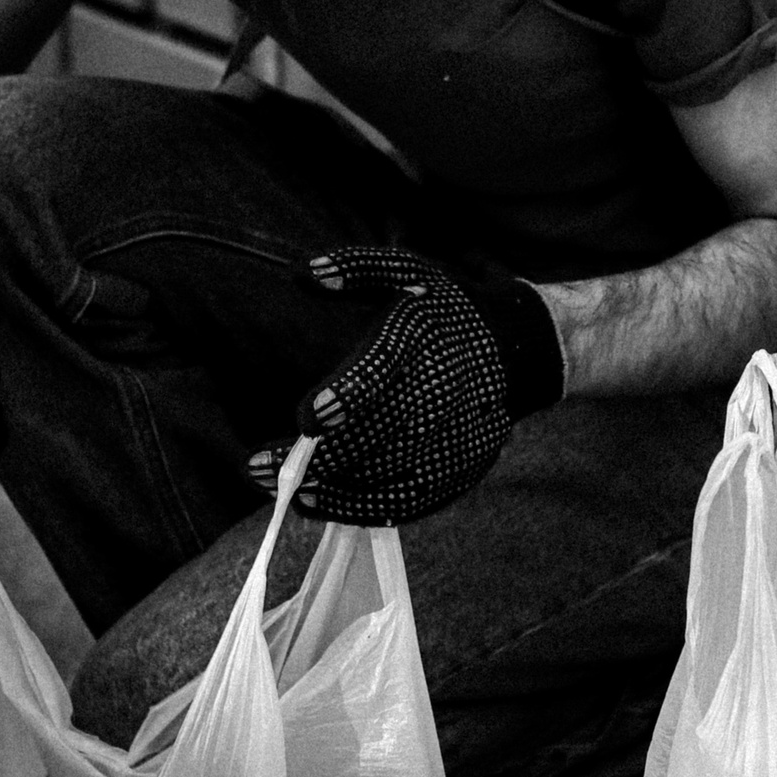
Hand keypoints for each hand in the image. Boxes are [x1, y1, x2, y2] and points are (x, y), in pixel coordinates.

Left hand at [248, 247, 564, 525]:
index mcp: (427, 336)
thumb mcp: (407, 271)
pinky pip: (410, 500)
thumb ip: (356, 269)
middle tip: (258, 468)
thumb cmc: (444, 310)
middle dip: (321, 457)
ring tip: (285, 490)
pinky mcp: (461, 469)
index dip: (348, 397)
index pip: (386, 372)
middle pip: (380, 435)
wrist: (518, 349)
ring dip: (333, 489)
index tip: (307, 419)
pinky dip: (362, 507)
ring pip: (391, 474)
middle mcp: (446, 391)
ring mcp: (457, 437)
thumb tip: (302, 273)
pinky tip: (321, 503)